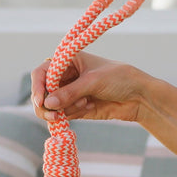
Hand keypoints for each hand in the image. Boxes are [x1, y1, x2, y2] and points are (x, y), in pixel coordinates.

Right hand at [30, 51, 151, 124]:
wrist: (139, 96)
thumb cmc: (119, 78)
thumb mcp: (93, 81)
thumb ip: (69, 92)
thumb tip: (47, 104)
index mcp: (67, 61)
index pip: (42, 72)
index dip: (37, 86)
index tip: (40, 101)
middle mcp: (65, 77)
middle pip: (42, 92)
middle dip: (46, 104)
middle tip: (55, 115)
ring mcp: (70, 93)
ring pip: (51, 107)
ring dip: (65, 109)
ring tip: (86, 103)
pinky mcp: (76, 108)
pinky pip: (64, 115)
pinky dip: (73, 114)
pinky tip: (90, 107)